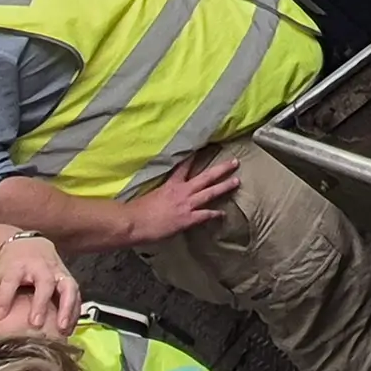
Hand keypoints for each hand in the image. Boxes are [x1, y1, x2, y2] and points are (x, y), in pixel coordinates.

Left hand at [0, 232, 80, 335]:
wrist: (31, 245)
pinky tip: (70, 328)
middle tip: (36, 324)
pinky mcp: (69, 278)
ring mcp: (58, 272)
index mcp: (18, 265)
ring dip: (67, 307)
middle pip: (45, 282)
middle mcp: (42, 267)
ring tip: (62, 328)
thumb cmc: (12, 266)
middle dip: (41, 302)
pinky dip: (75, 311)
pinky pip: (77, 295)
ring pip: (68, 287)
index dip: (4, 298)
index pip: (11, 280)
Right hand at [116, 156, 239, 244]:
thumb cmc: (137, 210)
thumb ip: (159, 192)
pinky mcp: (188, 219)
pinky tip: (223, 214)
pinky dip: (215, 214)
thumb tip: (159, 194)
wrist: (133, 222)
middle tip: (235, 162)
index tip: (205, 148)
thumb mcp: (149, 195)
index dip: (195, 157)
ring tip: (237, 181)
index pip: (185, 166)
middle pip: (206, 176)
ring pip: (211, 193)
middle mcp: (182, 191)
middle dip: (222, 169)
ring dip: (225, 186)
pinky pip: (206, 215)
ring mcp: (187, 204)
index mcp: (171, 184)